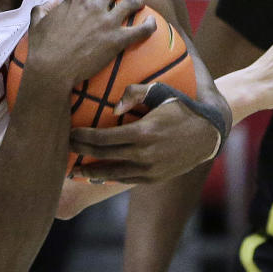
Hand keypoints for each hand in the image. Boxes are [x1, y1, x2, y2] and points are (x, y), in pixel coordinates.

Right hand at [27, 0, 154, 86]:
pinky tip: (152, 23)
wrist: (52, 68)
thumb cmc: (42, 48)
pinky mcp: (117, 39)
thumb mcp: (36, 24)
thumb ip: (41, 9)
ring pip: (130, 3)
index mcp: (74, 1)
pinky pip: (141, 29)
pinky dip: (149, 25)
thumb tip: (48, 3)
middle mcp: (93, 6)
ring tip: (140, 3)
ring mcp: (107, 22)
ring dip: (136, 1)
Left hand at [69, 97, 218, 183]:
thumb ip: (135, 93)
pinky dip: (110, 177)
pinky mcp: (155, 178)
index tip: (68, 132)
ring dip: (91, 172)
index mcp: (142, 133)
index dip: (82, 136)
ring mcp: (150, 170)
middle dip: (81, 151)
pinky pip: (127, 179)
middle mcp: (144, 155)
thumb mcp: (161, 92)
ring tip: (73, 171)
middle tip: (64, 147)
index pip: (103, 138)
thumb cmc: (182, 106)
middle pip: (103, 155)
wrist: (209, 133)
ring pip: (113, 173)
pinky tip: (97, 176)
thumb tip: (113, 106)